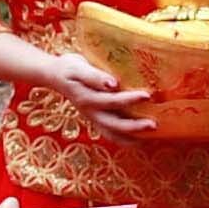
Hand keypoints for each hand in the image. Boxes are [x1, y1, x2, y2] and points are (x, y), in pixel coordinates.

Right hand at [32, 47, 156, 136]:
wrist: (54, 76)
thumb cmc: (69, 68)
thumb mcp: (77, 67)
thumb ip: (94, 76)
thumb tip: (113, 83)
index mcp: (86, 98)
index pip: (110, 101)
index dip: (127, 100)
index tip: (146, 96)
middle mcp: (90, 112)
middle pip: (113, 124)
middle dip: (134, 126)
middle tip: (154, 124)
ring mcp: (93, 118)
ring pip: (113, 133)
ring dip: (132, 137)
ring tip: (152, 137)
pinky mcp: (97, 120)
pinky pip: (112, 135)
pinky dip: (127, 140)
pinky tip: (143, 140)